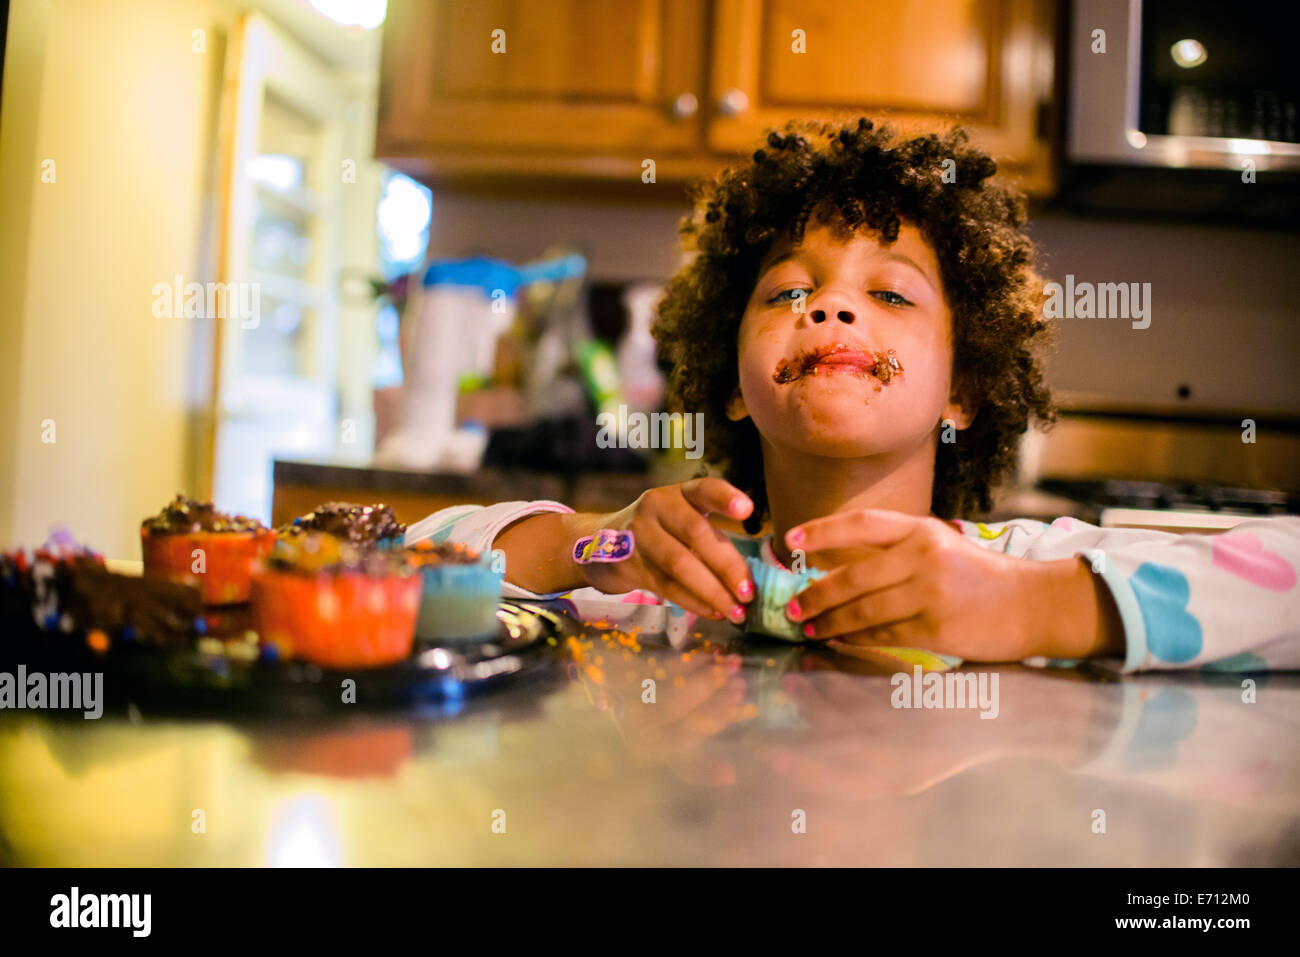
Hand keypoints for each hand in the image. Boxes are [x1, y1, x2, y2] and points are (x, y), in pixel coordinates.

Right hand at [578, 478, 755, 622]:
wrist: (598, 543)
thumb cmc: (657, 533)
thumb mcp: (678, 519)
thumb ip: (708, 537)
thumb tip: (747, 577)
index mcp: (678, 494)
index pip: (704, 489)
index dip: (725, 498)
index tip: (747, 510)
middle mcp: (657, 507)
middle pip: (696, 533)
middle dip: (727, 566)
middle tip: (749, 592)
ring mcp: (639, 534)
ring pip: (680, 564)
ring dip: (712, 591)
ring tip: (735, 611)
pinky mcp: (629, 563)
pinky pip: (666, 585)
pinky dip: (693, 601)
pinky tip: (712, 612)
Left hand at [782, 508, 1036, 661]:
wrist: (1031, 605)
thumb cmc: (979, 576)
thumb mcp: (940, 547)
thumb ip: (894, 551)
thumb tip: (832, 564)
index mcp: (922, 530)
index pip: (861, 524)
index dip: (822, 531)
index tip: (791, 539)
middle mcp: (924, 556)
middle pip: (853, 575)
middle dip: (816, 594)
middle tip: (792, 607)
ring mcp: (930, 592)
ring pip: (863, 610)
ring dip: (829, 622)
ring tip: (808, 628)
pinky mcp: (935, 627)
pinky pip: (882, 635)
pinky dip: (854, 639)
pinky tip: (838, 641)